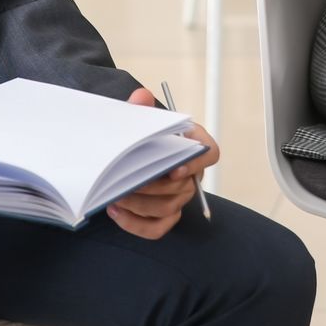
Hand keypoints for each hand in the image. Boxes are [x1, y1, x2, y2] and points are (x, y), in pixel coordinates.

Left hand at [105, 89, 218, 239]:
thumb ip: (141, 109)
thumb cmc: (142, 137)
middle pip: (183, 187)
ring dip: (140, 205)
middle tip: (126, 184)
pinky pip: (158, 228)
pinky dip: (136, 224)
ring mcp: (180, 196)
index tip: (174, 170)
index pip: (210, 153)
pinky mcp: (166, 215)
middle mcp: (191, 173)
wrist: (130, 154)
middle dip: (153, 188)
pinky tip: (116, 211)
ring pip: (169, 208)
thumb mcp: (141, 120)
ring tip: (115, 197)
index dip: (196, 164)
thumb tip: (141, 97)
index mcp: (193, 144)